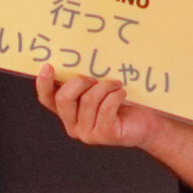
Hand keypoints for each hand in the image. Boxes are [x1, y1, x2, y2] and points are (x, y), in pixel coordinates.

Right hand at [36, 62, 161, 150]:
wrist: (148, 123)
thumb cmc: (124, 102)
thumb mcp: (101, 88)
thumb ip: (86, 80)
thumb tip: (78, 57)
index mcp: (68, 112)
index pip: (48, 99)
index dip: (43, 84)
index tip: (48, 66)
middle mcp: (74, 125)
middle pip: (63, 99)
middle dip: (79, 82)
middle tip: (96, 77)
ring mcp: (88, 133)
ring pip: (87, 101)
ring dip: (104, 87)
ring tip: (116, 84)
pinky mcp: (105, 135)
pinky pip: (105, 108)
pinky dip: (115, 96)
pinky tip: (122, 93)